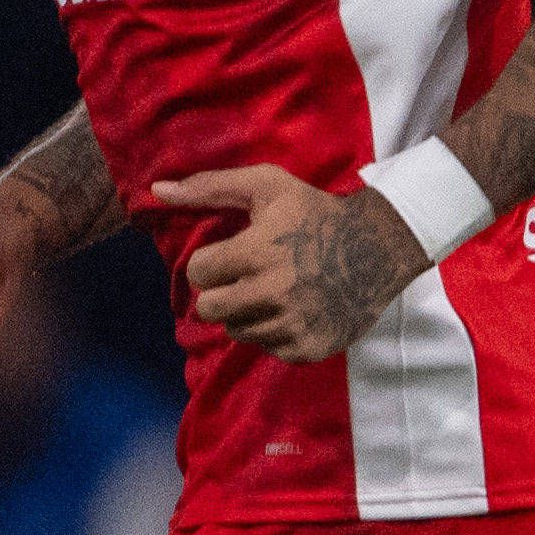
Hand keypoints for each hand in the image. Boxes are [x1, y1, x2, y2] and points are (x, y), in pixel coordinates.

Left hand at [157, 163, 428, 359]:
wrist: (379, 247)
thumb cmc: (315, 212)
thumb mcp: (266, 186)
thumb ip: (208, 187)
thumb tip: (156, 190)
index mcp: (257, 253)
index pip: (198, 273)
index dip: (213, 261)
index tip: (237, 252)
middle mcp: (272, 294)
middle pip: (210, 309)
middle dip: (223, 290)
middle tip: (248, 276)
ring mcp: (291, 325)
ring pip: (236, 331)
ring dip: (247, 312)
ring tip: (274, 291)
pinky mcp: (307, 348)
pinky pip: (266, 348)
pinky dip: (274, 331)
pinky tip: (295, 309)